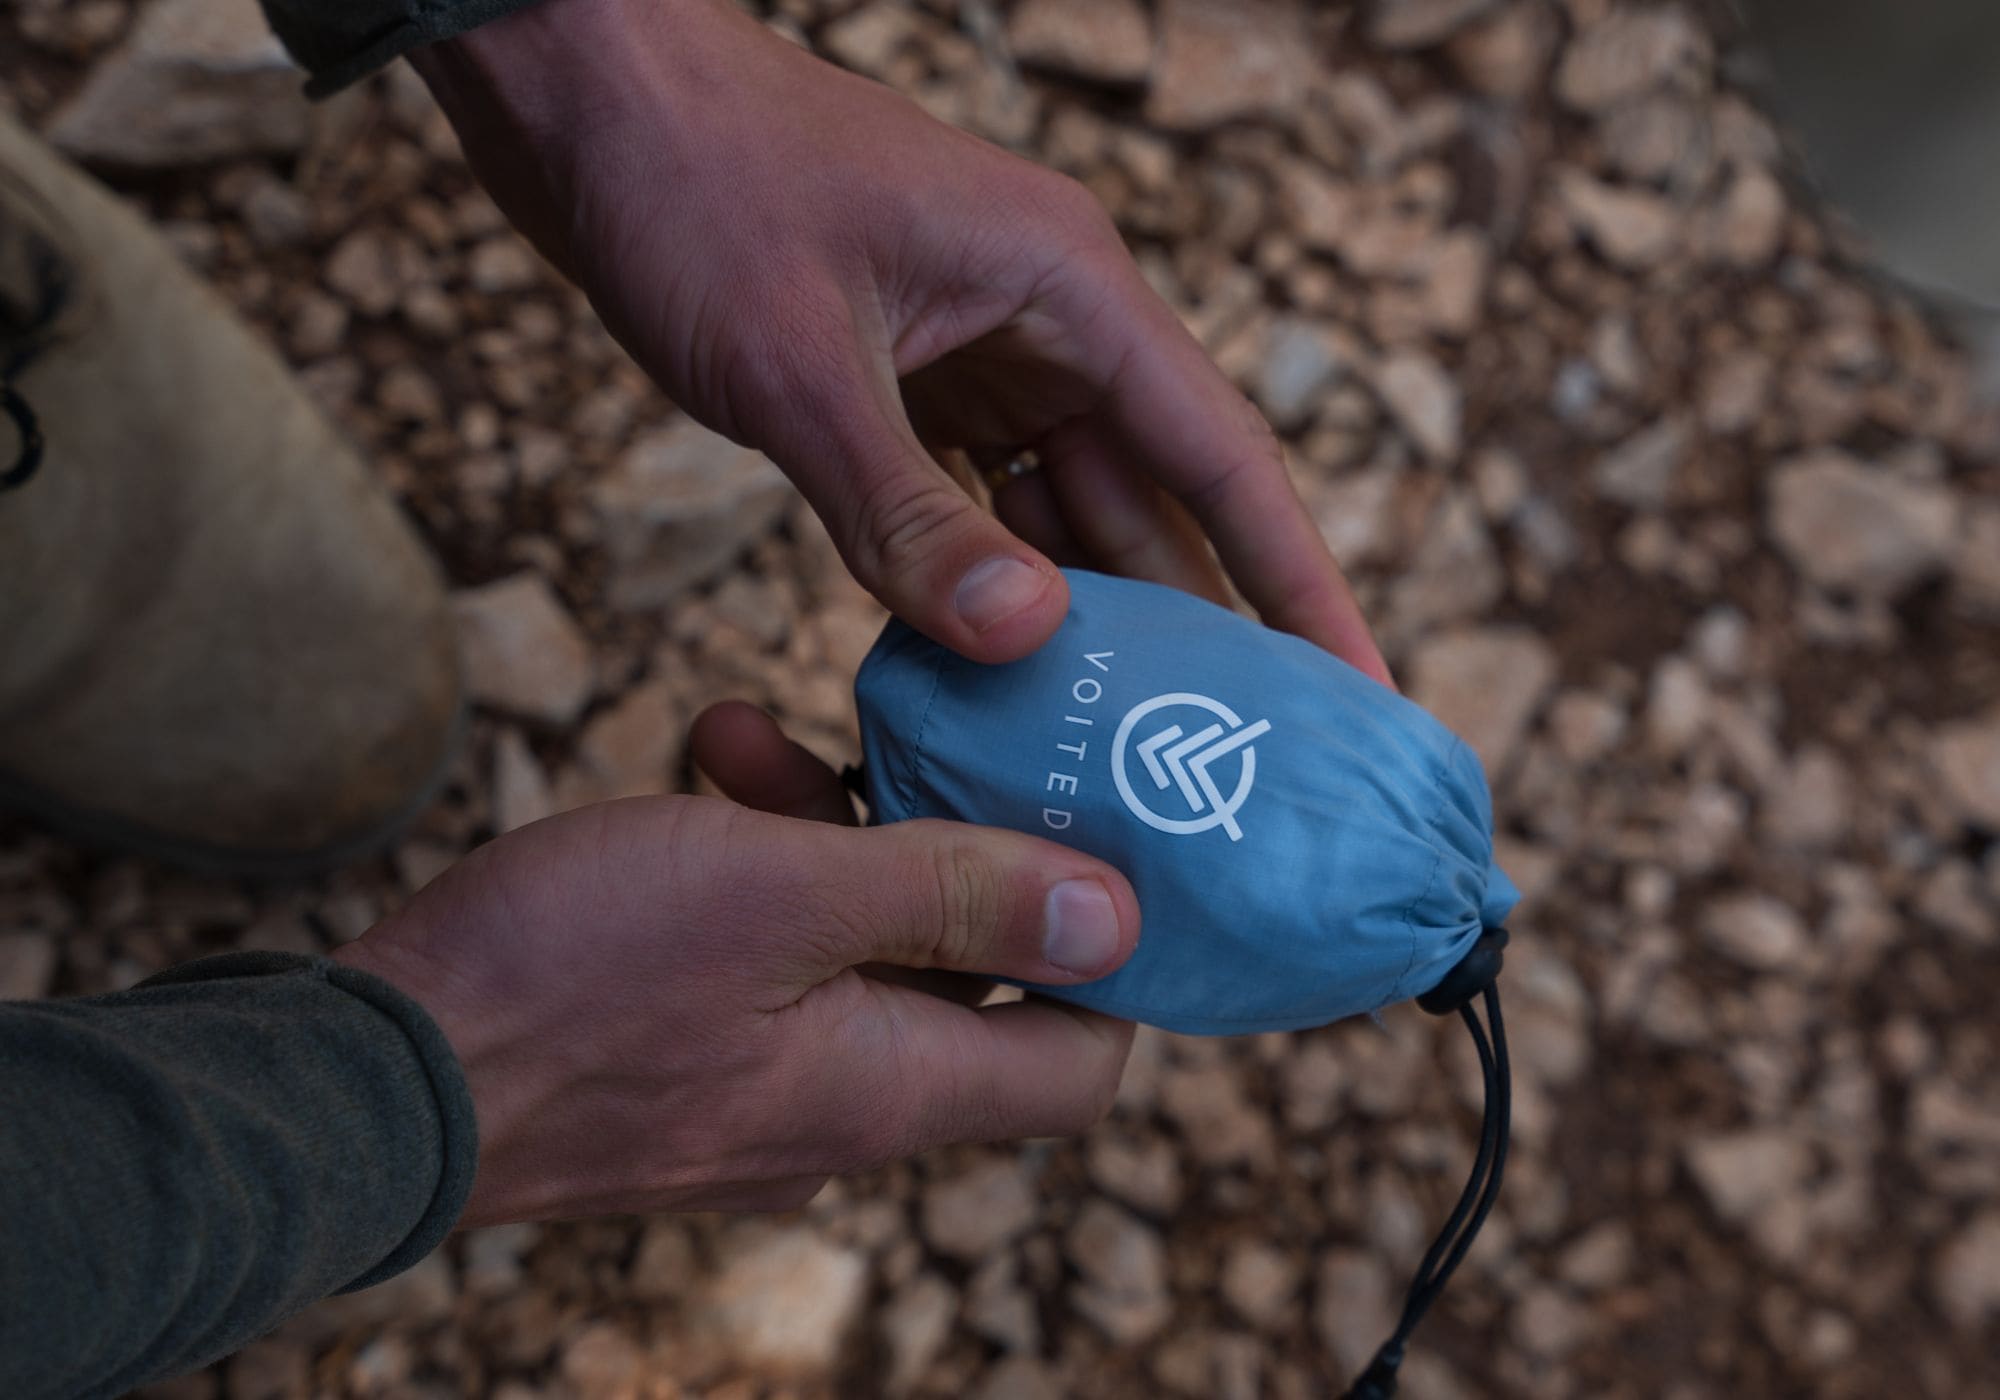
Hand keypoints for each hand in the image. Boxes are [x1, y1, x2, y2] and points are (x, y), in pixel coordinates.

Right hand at [334, 703, 1137, 1223]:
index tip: (1099, 839)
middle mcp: (842, 1110)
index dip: (1117, 960)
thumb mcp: (780, 896)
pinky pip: (763, 963)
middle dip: (946, 843)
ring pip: (851, 950)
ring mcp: (756, 1094)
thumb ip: (954, 897)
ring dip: (832, 833)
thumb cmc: (565, 982)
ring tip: (760, 734)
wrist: (364, 1081)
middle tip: (919, 737)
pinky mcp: (680, 1063)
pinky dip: (754, 869)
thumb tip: (1119, 915)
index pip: (1082, 1063)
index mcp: (893, 1088)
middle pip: (964, 980)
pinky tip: (705, 767)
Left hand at [409, 0, 1390, 684]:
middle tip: (1228, 762)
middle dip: (1191, 626)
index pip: (1222, 456)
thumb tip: (1025, 635)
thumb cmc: (693, 185)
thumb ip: (903, 510)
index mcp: (1067, 287)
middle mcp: (1047, 318)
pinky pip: (976, 494)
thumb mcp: (797, 364)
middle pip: (1152, 497)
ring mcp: (978, 346)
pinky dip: (984, 575)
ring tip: (1118, 742)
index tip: (1354, 689)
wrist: (584, 98)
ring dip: (1081, 612)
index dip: (1297, 580)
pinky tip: (989, 665)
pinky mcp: (911, 372)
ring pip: (1061, 505)